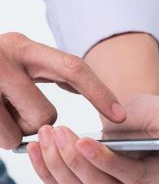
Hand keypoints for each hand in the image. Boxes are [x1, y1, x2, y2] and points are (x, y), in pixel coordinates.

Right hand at [0, 33, 124, 149]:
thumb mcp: (14, 60)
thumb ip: (46, 70)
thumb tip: (80, 86)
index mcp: (25, 47)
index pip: (74, 69)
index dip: (100, 94)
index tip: (121, 116)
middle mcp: (8, 57)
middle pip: (49, 113)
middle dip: (42, 125)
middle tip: (19, 114)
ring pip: (27, 129)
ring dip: (16, 132)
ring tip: (0, 113)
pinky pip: (5, 137)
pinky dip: (2, 136)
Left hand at [27, 95, 158, 183]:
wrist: (135, 120)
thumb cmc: (156, 114)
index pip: (136, 178)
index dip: (107, 163)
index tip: (83, 141)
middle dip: (77, 165)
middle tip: (58, 135)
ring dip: (61, 170)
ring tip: (49, 140)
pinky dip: (54, 179)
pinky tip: (43, 155)